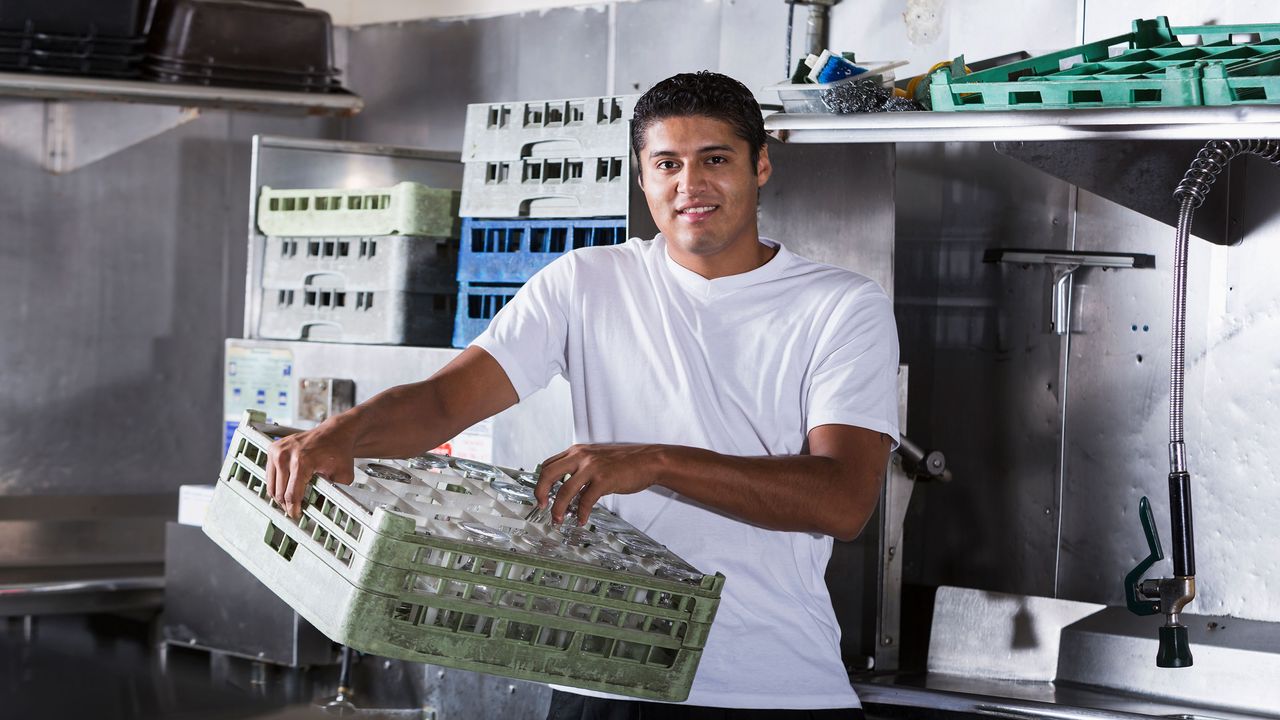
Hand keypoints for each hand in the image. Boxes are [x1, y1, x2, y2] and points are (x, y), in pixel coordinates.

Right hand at [266, 421, 356, 518]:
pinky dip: (277, 483)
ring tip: (290, 502)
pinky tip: (287, 487)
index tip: (297, 515)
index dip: (293, 509)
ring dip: (279, 496)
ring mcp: (277, 450)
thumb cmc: (338, 452)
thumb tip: (320, 510)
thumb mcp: (343, 476)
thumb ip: (332, 494)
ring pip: (271, 485)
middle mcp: (286, 455)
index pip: (291, 494)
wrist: (334, 432)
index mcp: (302, 461)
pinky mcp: (273, 448)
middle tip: (294, 511)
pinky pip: (270, 474)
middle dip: (286, 505)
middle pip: (279, 492)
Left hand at [535, 443, 662, 524]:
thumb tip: (566, 484)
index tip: (540, 494)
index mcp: (577, 451)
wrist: (649, 460)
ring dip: (558, 508)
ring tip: (558, 519)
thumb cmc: (624, 461)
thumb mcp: (597, 457)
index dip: (540, 481)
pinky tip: (580, 519)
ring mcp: (593, 468)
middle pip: (549, 474)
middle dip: (540, 492)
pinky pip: (586, 500)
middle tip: (541, 506)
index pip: (549, 464)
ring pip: (565, 491)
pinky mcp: (604, 480)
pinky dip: (581, 513)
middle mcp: (581, 457)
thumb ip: (580, 466)